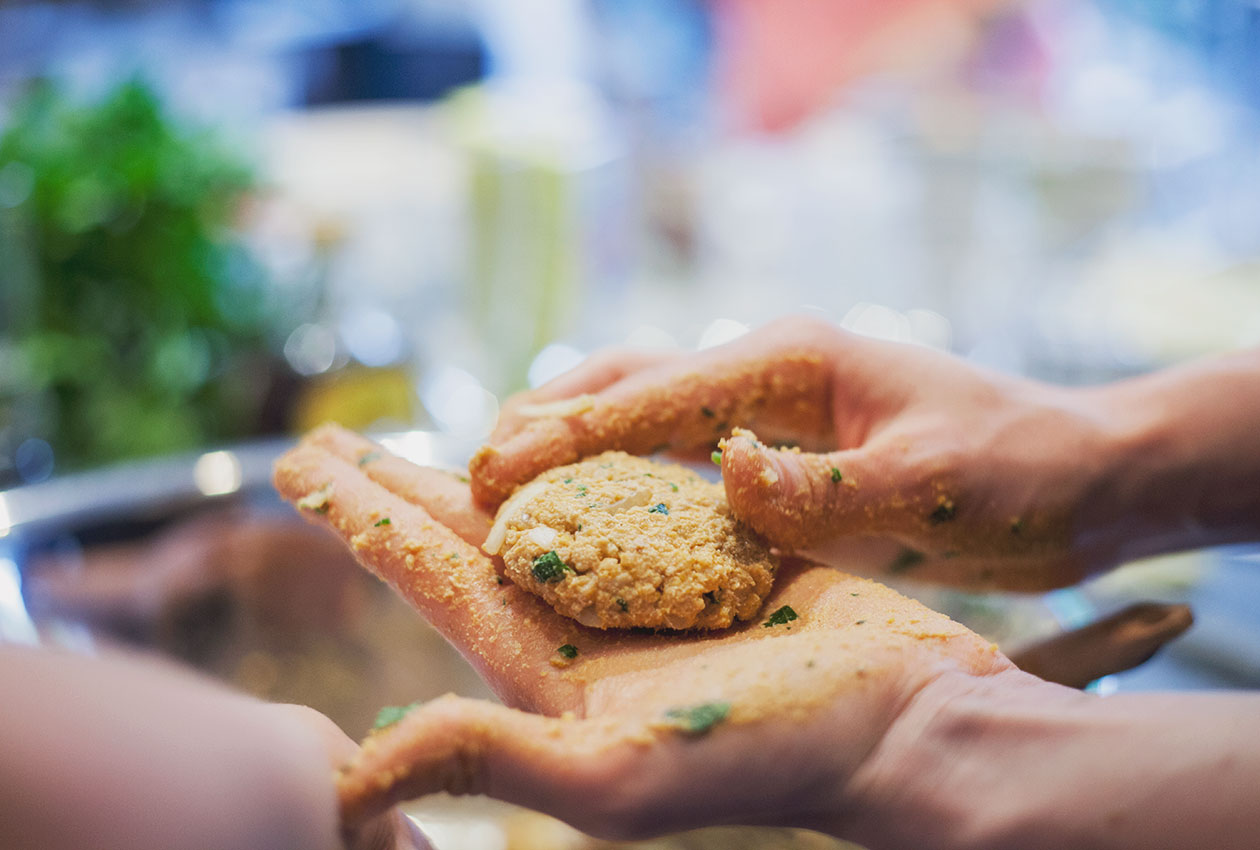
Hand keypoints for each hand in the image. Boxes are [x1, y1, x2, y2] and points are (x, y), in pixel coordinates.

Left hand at [274, 425, 1008, 842]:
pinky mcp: (702, 555)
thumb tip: (343, 782)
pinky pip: (626, 495)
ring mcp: (640, 586)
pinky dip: (583, 460)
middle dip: (391, 487)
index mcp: (542, 666)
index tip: (296, 461)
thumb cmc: (775, 754)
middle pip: (462, 533)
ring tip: (427, 434)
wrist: (901, 722)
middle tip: (324, 441)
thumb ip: (486, 756)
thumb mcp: (618, 775)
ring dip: (480, 468)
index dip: (358, 516)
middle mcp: (580, 623)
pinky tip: (552, 437)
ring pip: (540, 507)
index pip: (426, 572)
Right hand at [469, 316, 1124, 590]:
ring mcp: (768, 416)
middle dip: (543, 424)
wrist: (1082, 478)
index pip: (654, 390)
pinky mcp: (780, 460)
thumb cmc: (1022, 468)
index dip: (568, 431)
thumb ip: (829, 482)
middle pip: (625, 384)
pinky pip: (678, 467)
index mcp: (793, 359)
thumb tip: (728, 473)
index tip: (494, 469)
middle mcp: (766, 376)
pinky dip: (620, 483)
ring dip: (568, 446)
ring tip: (496, 489)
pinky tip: (583, 516)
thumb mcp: (937, 481)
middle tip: (466, 476)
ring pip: (639, 419)